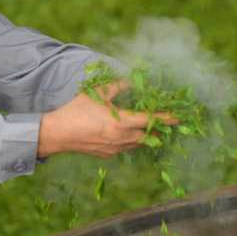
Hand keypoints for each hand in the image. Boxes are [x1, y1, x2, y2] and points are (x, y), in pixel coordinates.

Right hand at [37, 82, 175, 158]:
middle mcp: (122, 138)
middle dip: (157, 129)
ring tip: (145, 127)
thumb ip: (117, 86)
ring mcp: (115, 149)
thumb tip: (131, 80)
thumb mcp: (97, 93)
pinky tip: (125, 134)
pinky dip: (130, 141)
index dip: (166, 118)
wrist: (57, 133)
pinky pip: (125, 148)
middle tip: (162, 121)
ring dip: (144, 136)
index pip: (151, 120)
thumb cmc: (76, 110)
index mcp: (121, 122)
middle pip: (148, 136)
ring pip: (138, 144)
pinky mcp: (107, 155)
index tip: (179, 117)